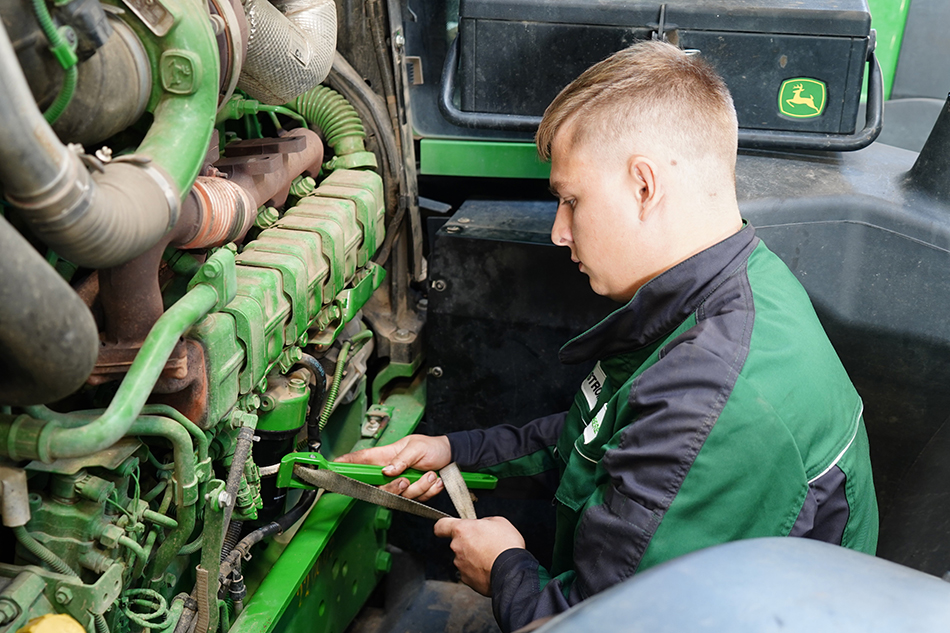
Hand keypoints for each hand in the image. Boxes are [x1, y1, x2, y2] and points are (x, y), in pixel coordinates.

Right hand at [334, 434, 451, 500]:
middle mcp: (389, 471)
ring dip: (420, 487)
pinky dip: (428, 491)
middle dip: (396, 488)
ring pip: (401, 497)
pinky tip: (434, 481)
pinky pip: (416, 500)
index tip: (333, 468)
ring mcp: (400, 484)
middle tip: (407, 480)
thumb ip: (401, 459)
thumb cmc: (431, 447)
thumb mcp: (416, 447)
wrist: (450, 457)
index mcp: (385, 456)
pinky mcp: (411, 493)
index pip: (360, 460)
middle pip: (380, 489)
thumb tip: (387, 470)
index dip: (346, 465)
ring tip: (430, 474)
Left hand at [434, 516, 525, 595]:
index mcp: (462, 530)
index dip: (443, 527)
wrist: (512, 571)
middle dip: (469, 543)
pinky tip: (490, 568)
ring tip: (491, 558)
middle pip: (457, 543)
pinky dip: (477, 571)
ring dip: (474, 558)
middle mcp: (457, 547)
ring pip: (464, 559)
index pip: (441, 526)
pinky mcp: (466, 579)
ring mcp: (460, 565)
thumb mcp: (499, 521)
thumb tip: (481, 525)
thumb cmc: (506, 545)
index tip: (445, 529)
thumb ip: (484, 522)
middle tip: (485, 544)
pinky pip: (469, 572)